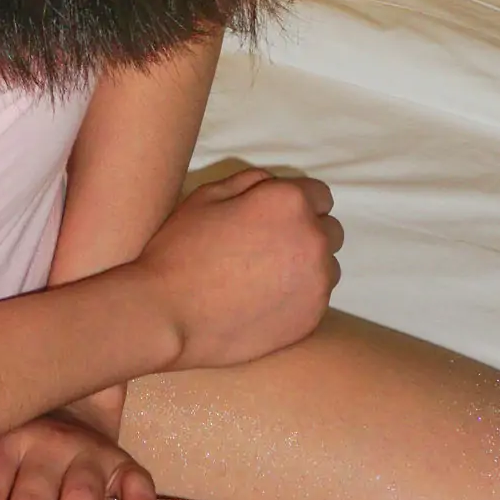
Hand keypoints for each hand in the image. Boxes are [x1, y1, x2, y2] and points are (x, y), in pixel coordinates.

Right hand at [139, 167, 341, 370]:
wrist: (169, 314)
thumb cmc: (182, 250)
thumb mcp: (207, 196)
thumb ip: (250, 181)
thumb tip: (273, 184)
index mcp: (290, 203)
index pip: (320, 196)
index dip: (296, 204)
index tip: (275, 219)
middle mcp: (314, 239)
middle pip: (330, 231)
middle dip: (307, 234)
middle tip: (269, 249)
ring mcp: (317, 283)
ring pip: (327, 268)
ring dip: (307, 267)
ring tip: (267, 279)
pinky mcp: (312, 318)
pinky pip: (317, 300)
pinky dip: (298, 298)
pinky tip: (265, 303)